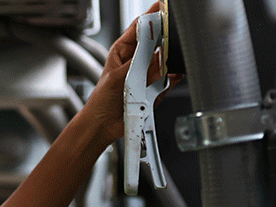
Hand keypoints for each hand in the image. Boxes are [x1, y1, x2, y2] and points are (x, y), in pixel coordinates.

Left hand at [83, 1, 181, 145]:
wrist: (104, 125)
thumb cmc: (102, 101)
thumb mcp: (118, 77)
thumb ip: (139, 64)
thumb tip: (156, 53)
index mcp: (123, 50)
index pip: (141, 26)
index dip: (153, 16)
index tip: (164, 8)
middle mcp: (138, 59)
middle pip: (157, 40)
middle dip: (164, 40)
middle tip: (169, 40)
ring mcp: (149, 72)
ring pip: (167, 59)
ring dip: (167, 62)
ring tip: (158, 71)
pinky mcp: (157, 86)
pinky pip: (171, 78)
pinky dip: (173, 78)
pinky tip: (170, 78)